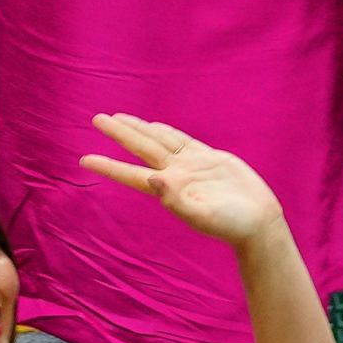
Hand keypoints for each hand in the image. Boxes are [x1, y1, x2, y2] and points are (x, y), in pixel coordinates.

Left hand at [81, 113, 284, 249]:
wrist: (257, 222)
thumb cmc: (231, 224)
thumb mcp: (202, 215)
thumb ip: (176, 200)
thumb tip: (152, 179)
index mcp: (168, 188)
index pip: (131, 174)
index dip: (108, 166)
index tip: (84, 160)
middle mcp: (175, 174)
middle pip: (141, 147)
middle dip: (119, 133)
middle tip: (96, 119)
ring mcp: (192, 165)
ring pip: (159, 139)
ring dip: (139, 128)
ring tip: (120, 118)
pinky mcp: (210, 159)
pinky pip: (182, 141)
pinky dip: (166, 132)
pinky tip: (156, 127)